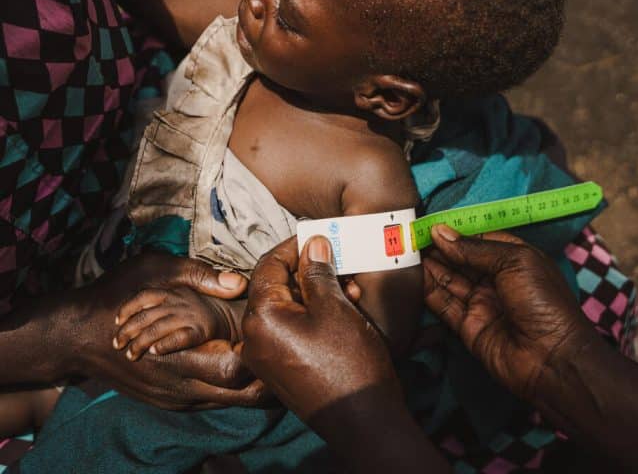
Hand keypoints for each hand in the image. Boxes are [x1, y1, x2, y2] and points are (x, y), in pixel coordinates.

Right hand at [71, 251, 266, 409]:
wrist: (74, 334)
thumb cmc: (115, 296)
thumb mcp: (156, 271)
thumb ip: (199, 276)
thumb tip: (239, 283)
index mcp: (180, 358)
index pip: (236, 373)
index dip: (259, 357)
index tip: (272, 335)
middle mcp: (179, 388)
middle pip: (239, 395)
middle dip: (263, 377)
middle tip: (279, 349)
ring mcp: (172, 398)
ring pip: (225, 401)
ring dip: (247, 382)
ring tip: (264, 354)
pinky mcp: (166, 399)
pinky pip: (208, 398)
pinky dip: (227, 385)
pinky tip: (236, 361)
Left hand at [241, 236, 400, 422]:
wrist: (362, 421)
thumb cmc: (348, 363)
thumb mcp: (334, 307)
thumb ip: (318, 271)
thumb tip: (312, 244)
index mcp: (261, 318)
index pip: (268, 265)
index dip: (294, 246)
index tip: (317, 236)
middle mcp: (255, 337)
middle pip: (277, 286)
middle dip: (310, 271)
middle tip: (339, 263)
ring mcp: (267, 355)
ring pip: (288, 307)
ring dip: (316, 292)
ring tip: (349, 289)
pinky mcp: (281, 367)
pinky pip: (292, 328)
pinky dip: (313, 314)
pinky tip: (342, 310)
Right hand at [423, 226, 595, 404]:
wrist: (553, 358)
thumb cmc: (543, 302)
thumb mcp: (513, 261)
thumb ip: (473, 248)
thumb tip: (440, 232)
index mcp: (513, 259)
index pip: (477, 240)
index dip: (455, 232)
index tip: (429, 223)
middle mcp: (496, 280)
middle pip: (460, 260)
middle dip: (437, 248)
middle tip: (410, 235)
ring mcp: (481, 303)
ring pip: (449, 280)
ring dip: (429, 266)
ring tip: (406, 250)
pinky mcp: (468, 327)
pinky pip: (444, 305)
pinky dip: (428, 291)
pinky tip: (413, 275)